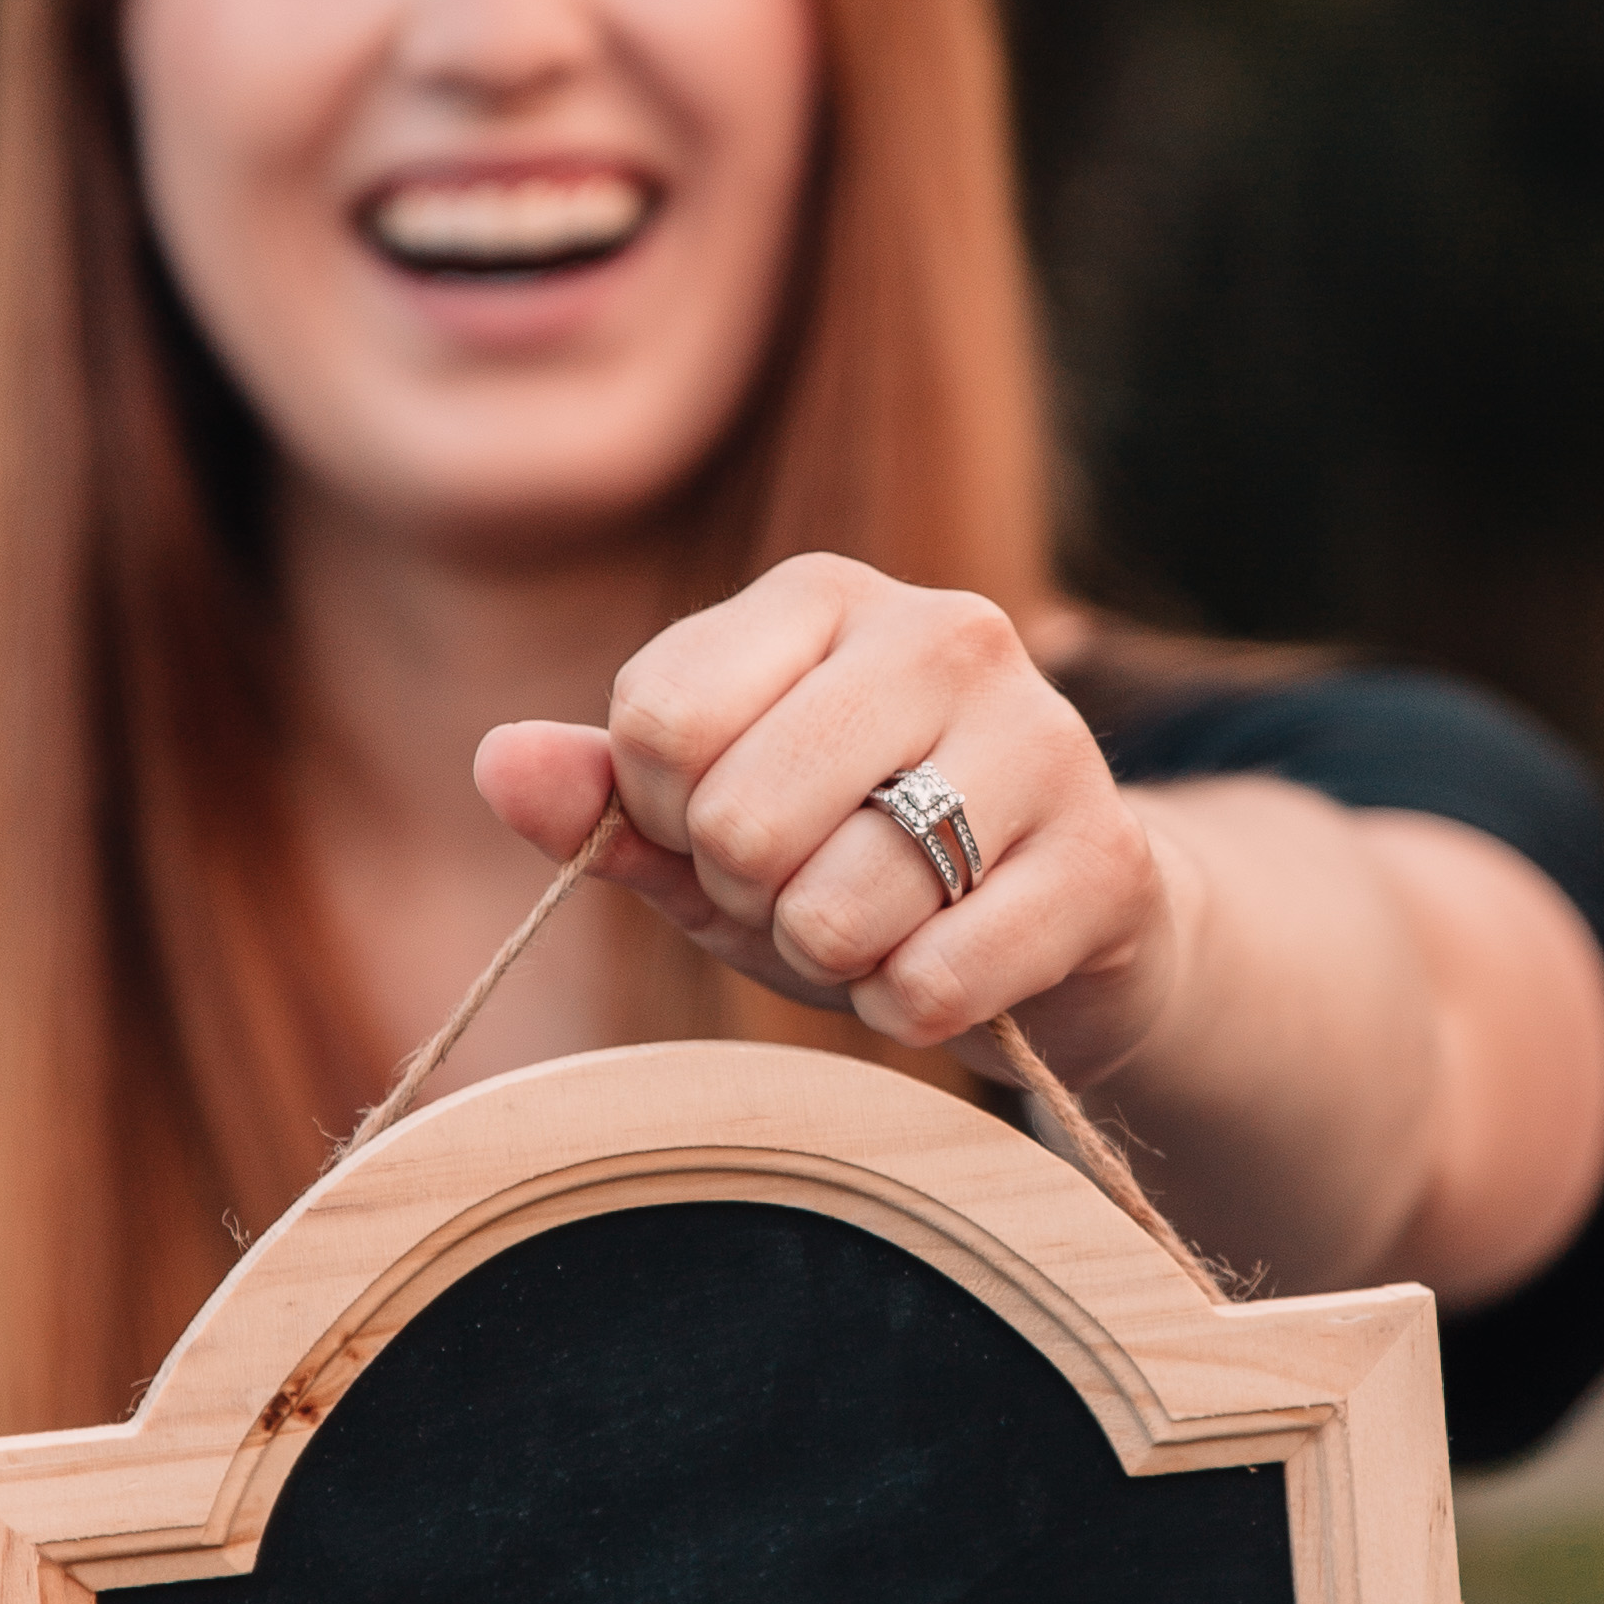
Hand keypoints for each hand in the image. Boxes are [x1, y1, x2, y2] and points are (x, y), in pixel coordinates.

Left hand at [475, 556, 1185, 1074]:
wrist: (1062, 917)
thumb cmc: (854, 858)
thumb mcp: (709, 828)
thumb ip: (602, 802)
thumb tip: (497, 762)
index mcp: (823, 593)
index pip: (658, 720)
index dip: (663, 815)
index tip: (718, 825)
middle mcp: (944, 630)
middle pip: (739, 819)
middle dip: (749, 896)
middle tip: (807, 889)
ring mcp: (1044, 734)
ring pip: (838, 909)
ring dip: (834, 961)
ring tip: (883, 923)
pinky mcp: (1106, 854)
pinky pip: (934, 980)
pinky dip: (912, 1010)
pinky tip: (950, 969)